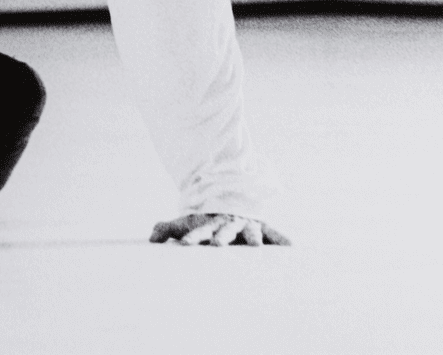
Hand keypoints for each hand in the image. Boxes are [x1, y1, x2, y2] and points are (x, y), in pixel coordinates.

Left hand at [149, 213, 290, 245]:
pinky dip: (282, 240)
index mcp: (209, 224)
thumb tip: (150, 240)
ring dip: (251, 238)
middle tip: (217, 244)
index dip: (192, 237)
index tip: (185, 244)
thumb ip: (167, 229)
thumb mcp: (185, 222)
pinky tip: (292, 248)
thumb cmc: (204, 218)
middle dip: (221, 237)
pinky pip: (274, 233)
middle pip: (224, 231)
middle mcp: (227, 224)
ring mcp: (245, 224)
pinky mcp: (261, 226)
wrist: (227, 194)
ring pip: (249, 232)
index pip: (198, 231)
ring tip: (256, 247)